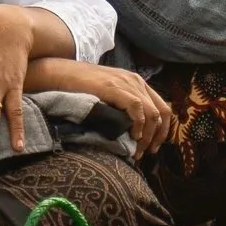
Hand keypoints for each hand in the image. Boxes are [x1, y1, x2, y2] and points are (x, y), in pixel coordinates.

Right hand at [52, 59, 175, 152]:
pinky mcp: (114, 88)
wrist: (61, 73)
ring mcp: (125, 83)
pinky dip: (138, 125)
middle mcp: (136, 81)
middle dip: (157, 137)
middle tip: (145, 152)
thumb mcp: (110, 94)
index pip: (163, 107)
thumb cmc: (81, 87)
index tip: (153, 146)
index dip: (163, 131)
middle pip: (162, 113)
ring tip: (137, 150)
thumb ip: (124, 105)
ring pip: (152, 113)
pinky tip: (132, 135)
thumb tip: (133, 131)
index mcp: (137, 82)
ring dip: (147, 136)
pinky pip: (136, 108)